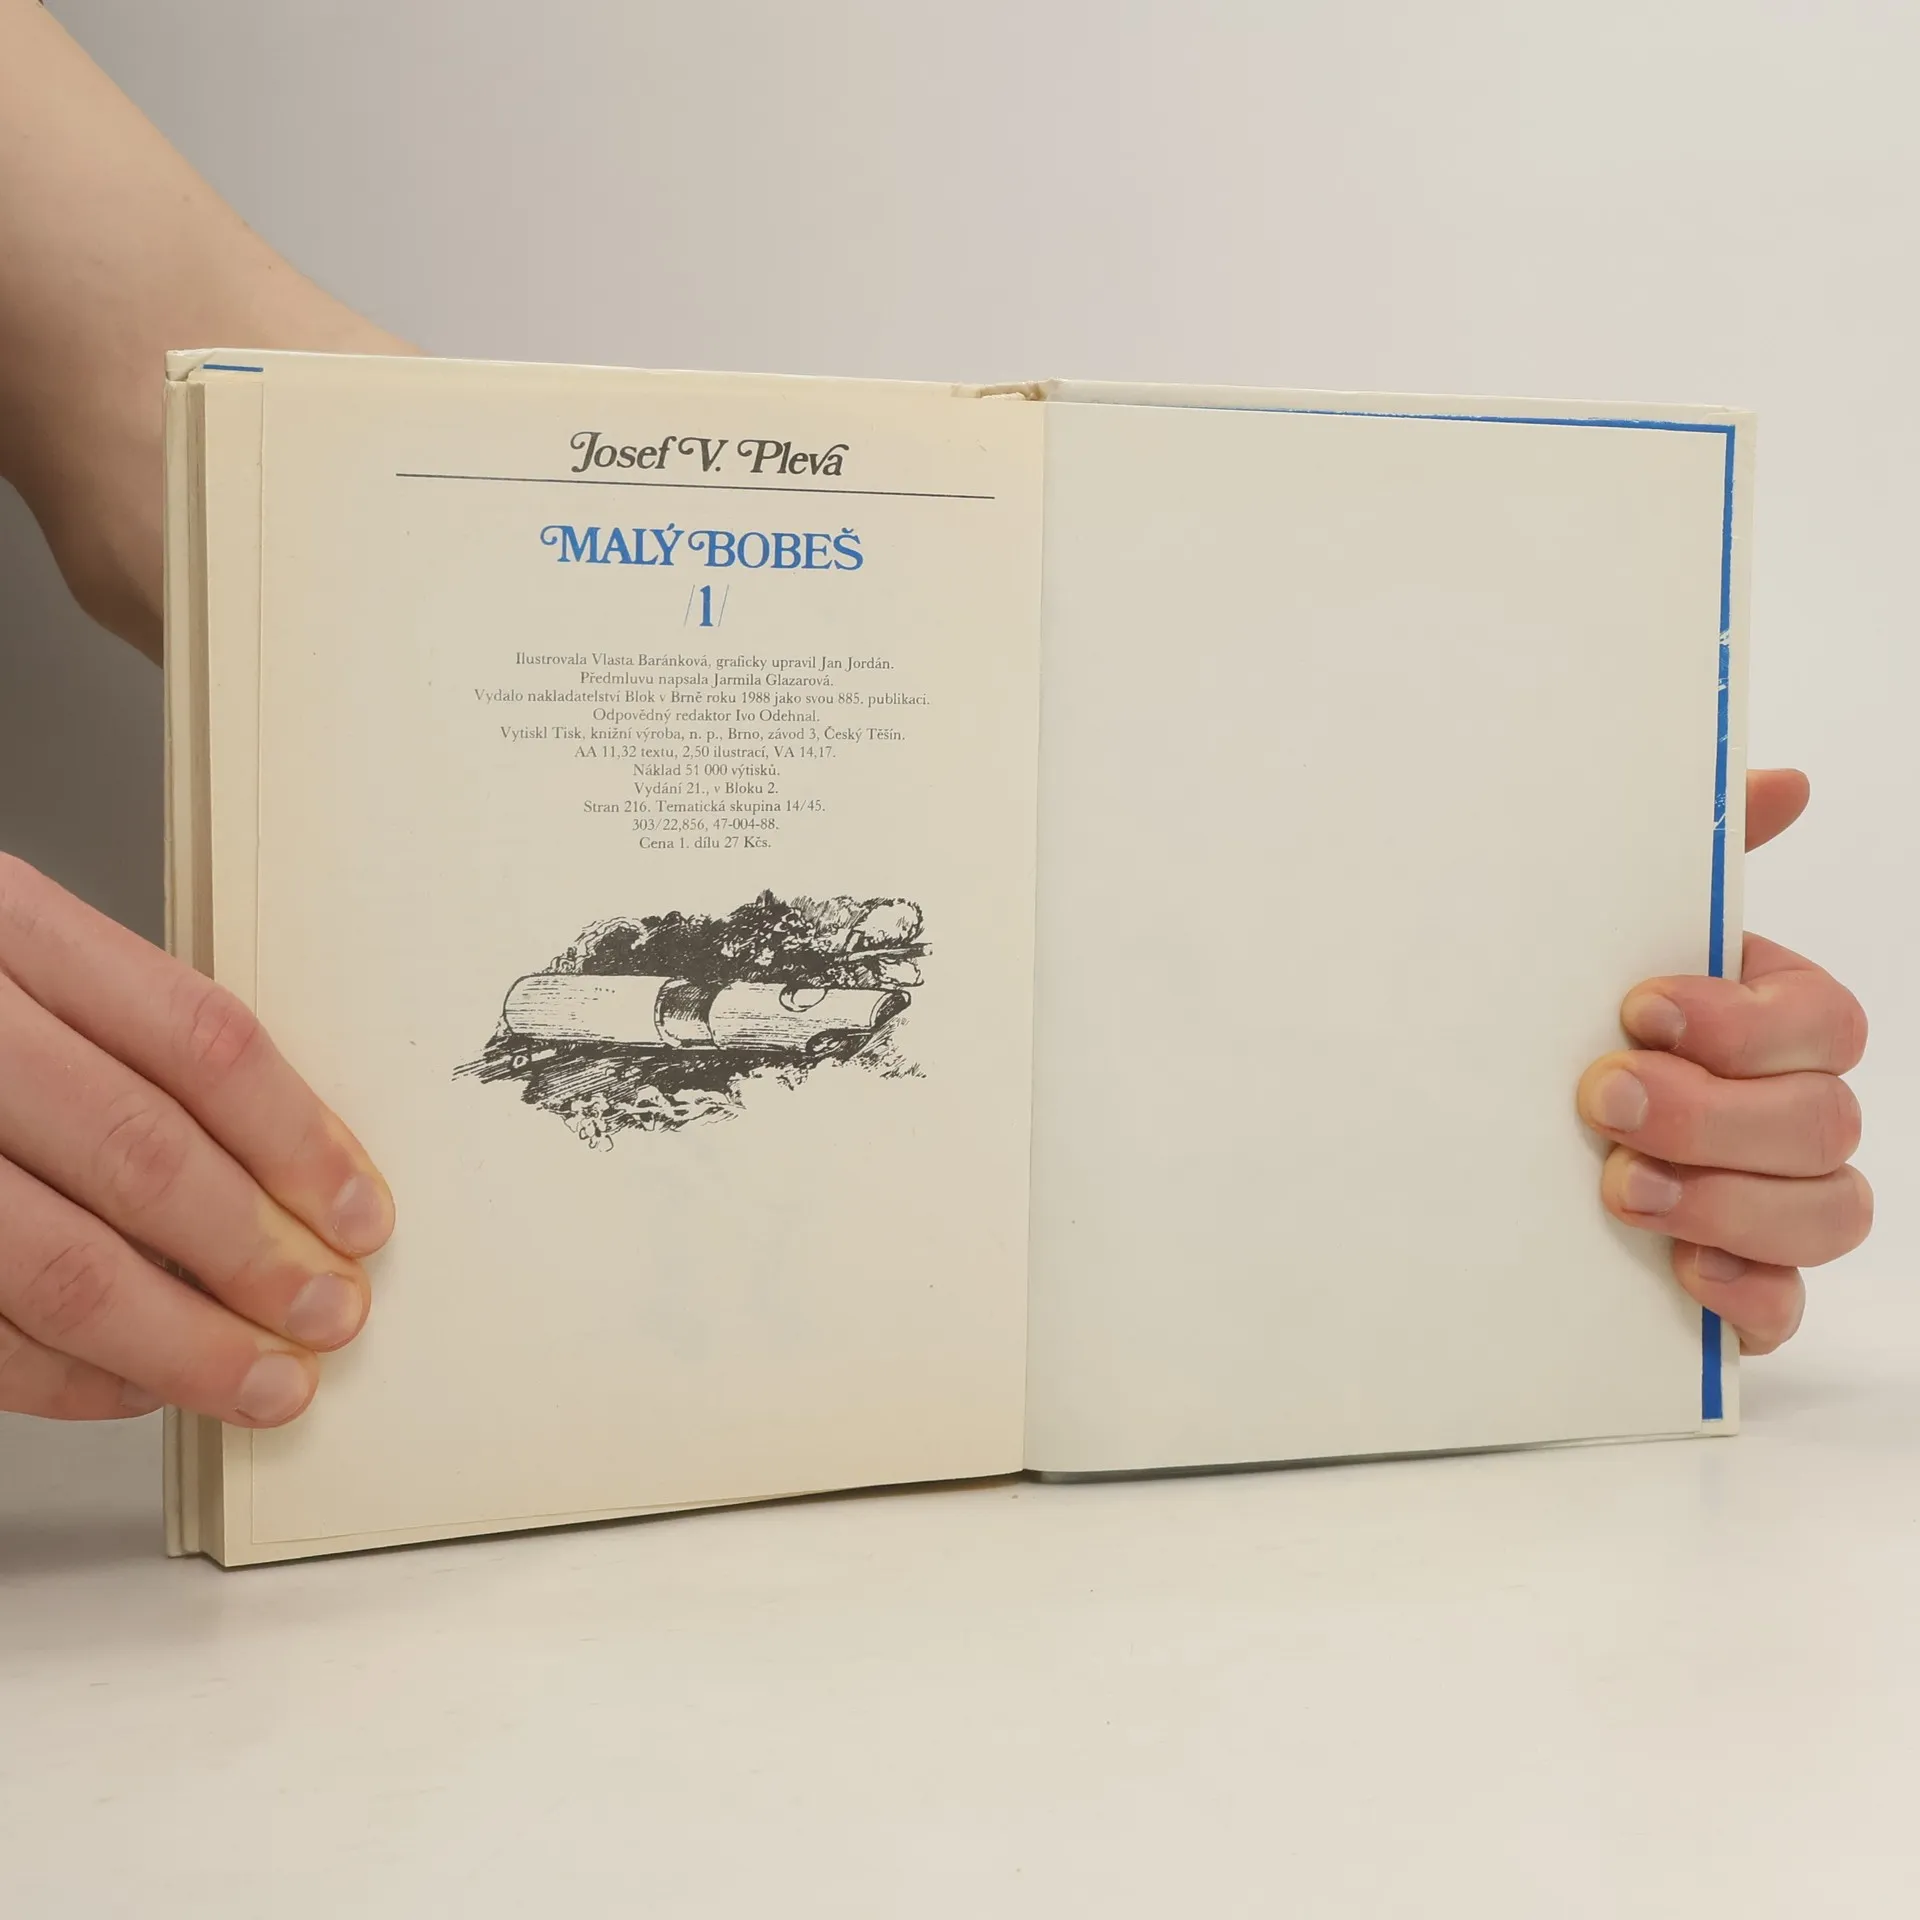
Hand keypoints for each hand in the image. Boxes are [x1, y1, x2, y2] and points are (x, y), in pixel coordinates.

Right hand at [0, 855, 393, 1421]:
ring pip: (60, 1265)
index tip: (360, 1215)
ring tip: (266, 1379)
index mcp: (8, 927)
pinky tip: (141, 1384)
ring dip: (182, 1342)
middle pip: (140, 1155)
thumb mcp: (18, 964)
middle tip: (330, 1314)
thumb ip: (127, 1043)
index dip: (297, 1140)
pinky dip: (70, 1376)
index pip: (198, 1040)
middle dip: (256, 1255)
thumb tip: (285, 1174)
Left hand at [1577, 770, 1869, 1353]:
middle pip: (1823, 1120)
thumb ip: (1696, 858)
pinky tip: (1682, 1271)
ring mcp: (1776, 1205)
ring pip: (1827, 1211)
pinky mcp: (1744, 1287)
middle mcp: (1792, 1113)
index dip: (1740, 1022)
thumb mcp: (1605, 937)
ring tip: (1620, 1187)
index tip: (1637, 1011)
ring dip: (1725, 1201)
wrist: (1485, 1138)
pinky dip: (1746, 1293)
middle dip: (1711, 1112)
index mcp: (1772, 1024)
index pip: (1820, 1022)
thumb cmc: (1570, 1026)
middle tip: (1600, 1100)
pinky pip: (1787, 1306)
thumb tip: (1786, 780)